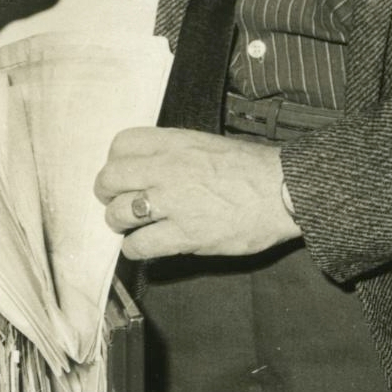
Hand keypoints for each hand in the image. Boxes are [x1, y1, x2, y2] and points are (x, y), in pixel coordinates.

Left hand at [94, 126, 300, 259]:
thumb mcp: (207, 144)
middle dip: (108, 194)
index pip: (121, 144)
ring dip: (119, 222)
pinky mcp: (184, 235)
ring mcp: (173, 203)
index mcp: (174, 142)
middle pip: (109, 179)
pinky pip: (139, 245)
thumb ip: (174, 153)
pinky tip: (145, 246)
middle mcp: (167, 169)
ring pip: (118, 213)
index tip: (124, 174)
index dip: (116, 161)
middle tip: (119, 202)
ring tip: (132, 226)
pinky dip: (135, 248)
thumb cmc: (252, 167)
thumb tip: (149, 168)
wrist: (283, 190)